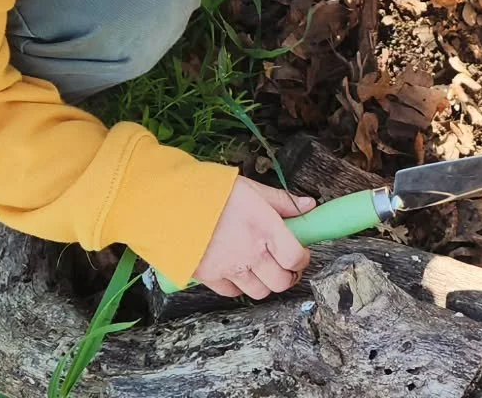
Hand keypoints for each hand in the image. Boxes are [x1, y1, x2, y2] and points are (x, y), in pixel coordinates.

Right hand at [193, 176, 316, 299]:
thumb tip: (308, 206)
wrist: (173, 204)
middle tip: (286, 265)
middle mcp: (252, 253)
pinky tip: (239, 271)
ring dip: (266, 283)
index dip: (303, 259)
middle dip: (288, 275)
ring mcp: (231, 269)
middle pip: (281, 282)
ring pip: (260, 292)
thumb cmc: (213, 192)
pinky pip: (234, 293)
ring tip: (263, 269)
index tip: (301, 254)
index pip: (296, 258)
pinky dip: (240, 286)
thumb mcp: (254, 189)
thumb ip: (283, 201)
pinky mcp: (211, 278)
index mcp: (266, 229)